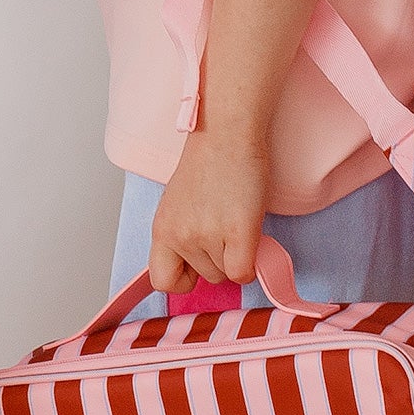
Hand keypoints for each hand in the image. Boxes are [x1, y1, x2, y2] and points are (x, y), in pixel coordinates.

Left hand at [148, 125, 267, 296]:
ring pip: (228, 274)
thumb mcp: (180, 205)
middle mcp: (178, 236)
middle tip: (223, 224)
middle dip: (219, 258)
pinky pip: (244, 273)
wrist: (226, 134)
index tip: (199, 261)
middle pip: (205, 277)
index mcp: (161, 229)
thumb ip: (183, 235)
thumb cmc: (208, 163)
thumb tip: (203, 265)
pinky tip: (250, 233)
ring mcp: (206, 235)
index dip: (185, 276)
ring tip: (234, 217)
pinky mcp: (237, 232)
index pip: (162, 280)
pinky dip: (253, 262)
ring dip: (237, 253)